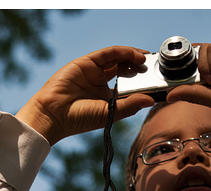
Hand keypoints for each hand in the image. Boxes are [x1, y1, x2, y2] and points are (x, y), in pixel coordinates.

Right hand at [16, 46, 154, 144]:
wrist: (54, 115)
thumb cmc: (78, 119)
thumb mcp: (109, 113)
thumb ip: (130, 105)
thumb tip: (151, 100)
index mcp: (106, 96)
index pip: (127, 83)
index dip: (141, 80)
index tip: (156, 81)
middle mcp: (100, 81)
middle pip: (124, 68)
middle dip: (139, 66)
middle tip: (153, 67)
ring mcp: (93, 71)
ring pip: (117, 58)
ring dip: (133, 56)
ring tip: (145, 59)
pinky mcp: (86, 62)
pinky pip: (107, 53)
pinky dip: (121, 52)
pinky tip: (133, 55)